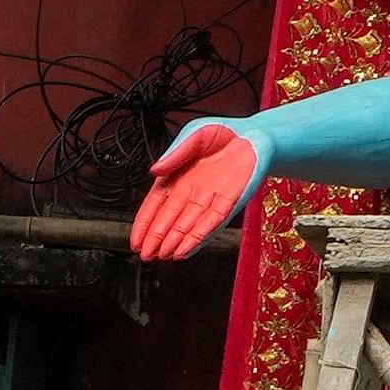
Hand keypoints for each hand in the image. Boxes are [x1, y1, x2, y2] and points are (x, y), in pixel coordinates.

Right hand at [134, 121, 267, 260]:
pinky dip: (198, 237)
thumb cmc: (224, 134)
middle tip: (145, 254)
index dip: (144, 222)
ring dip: (175, 241)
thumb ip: (175, 153)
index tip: (135, 239)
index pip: (156, 204)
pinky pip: (212, 222)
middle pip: (169, 219)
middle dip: (156, 237)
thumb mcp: (194, 135)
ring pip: (188, 225)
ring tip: (162, 256)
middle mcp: (192, 192)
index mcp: (178, 177)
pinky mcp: (230, 202)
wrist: (255, 134)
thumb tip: (154, 171)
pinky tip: (186, 249)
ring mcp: (211, 199)